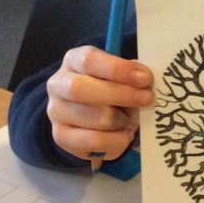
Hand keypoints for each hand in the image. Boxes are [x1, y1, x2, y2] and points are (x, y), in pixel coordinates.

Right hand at [46, 46, 153, 162]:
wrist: (90, 120)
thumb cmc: (111, 90)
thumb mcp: (120, 77)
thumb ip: (131, 75)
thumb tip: (145, 77)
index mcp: (73, 61)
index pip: (89, 60)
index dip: (118, 69)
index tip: (145, 78)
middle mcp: (58, 84)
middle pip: (80, 88)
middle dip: (120, 94)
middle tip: (147, 98)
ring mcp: (56, 112)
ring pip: (93, 117)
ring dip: (121, 120)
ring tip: (131, 120)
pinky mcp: (61, 137)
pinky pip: (95, 141)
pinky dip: (117, 139)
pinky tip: (124, 134)